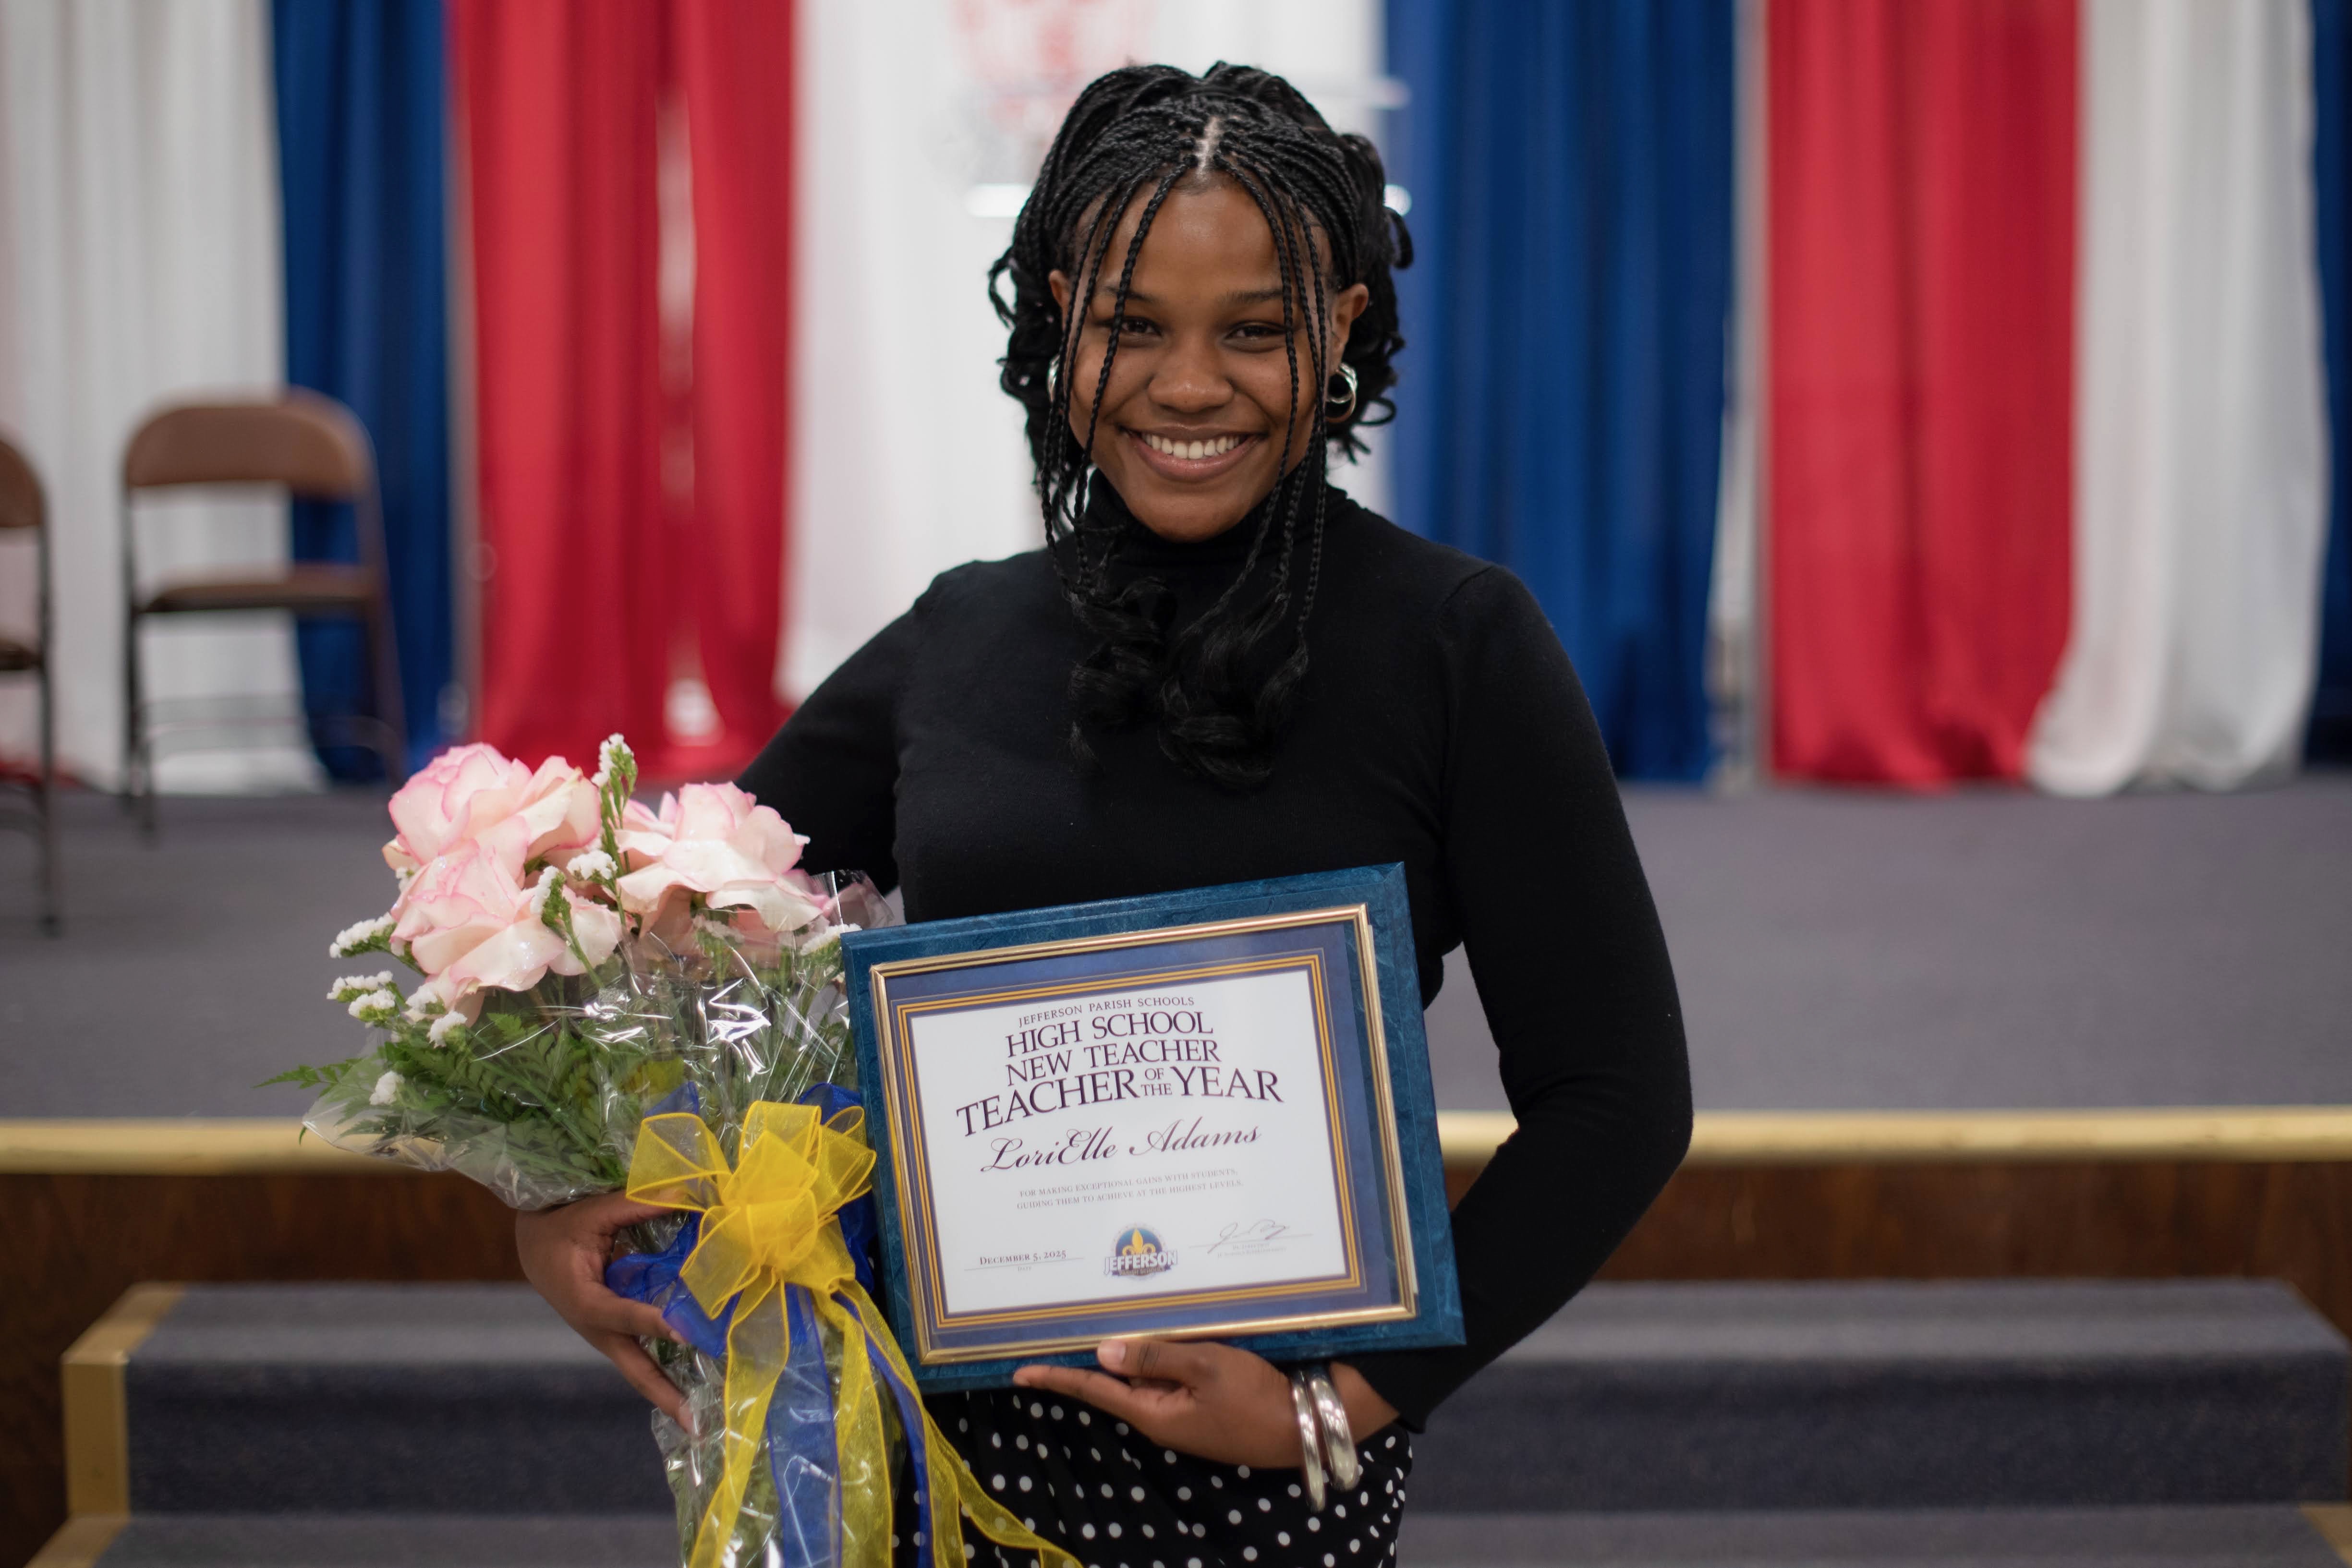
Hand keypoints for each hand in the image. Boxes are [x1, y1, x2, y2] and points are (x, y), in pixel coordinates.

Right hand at [516, 1192, 688, 1425]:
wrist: (533, 1244)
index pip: (621, 1314)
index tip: (682, 1332)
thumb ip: (638, 1204)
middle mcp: (596, 1326)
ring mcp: (605, 1333)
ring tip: (702, 1417)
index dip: (650, 1322)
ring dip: (668, 1391)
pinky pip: (642, 1354)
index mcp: (583, 1299)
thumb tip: (689, 1192)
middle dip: (664, 1395)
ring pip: (640, 1368)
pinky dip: (665, 1370)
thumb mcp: (593, 1212)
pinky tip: (694, 1382)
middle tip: (695, 1425)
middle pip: (633, 1367)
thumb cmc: (560, 1226)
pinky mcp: (614, 1331)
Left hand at [1012, 1340, 1398, 1468]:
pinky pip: (1172, 1374)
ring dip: (1130, 1348)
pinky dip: (1161, 1352)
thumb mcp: (1206, 1367)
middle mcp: (1161, 1414)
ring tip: (1106, 1312)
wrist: (1304, 1424)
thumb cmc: (1254, 1396)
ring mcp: (1184, 1410)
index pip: (1093, 1391)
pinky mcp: (1205, 1402)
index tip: (1019, 1372)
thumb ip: (1154, 1357)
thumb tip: (1102, 1352)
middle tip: (1061, 1321)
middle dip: (1093, 1354)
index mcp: (1152, 1412)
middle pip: (1117, 1380)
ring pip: (1146, 1373)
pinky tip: (1160, 1327)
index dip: (1056, 1378)